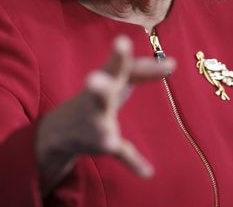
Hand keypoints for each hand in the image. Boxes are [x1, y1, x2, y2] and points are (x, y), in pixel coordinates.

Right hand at [34, 35, 174, 194]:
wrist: (59, 129)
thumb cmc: (96, 97)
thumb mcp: (117, 80)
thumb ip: (142, 71)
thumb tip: (172, 61)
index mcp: (106, 79)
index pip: (125, 69)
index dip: (148, 67)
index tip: (172, 64)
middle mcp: (98, 97)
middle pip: (103, 86)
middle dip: (105, 78)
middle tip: (105, 66)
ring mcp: (95, 121)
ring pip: (100, 123)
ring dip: (103, 131)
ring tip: (108, 138)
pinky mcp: (99, 142)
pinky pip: (117, 152)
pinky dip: (133, 162)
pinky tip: (147, 172)